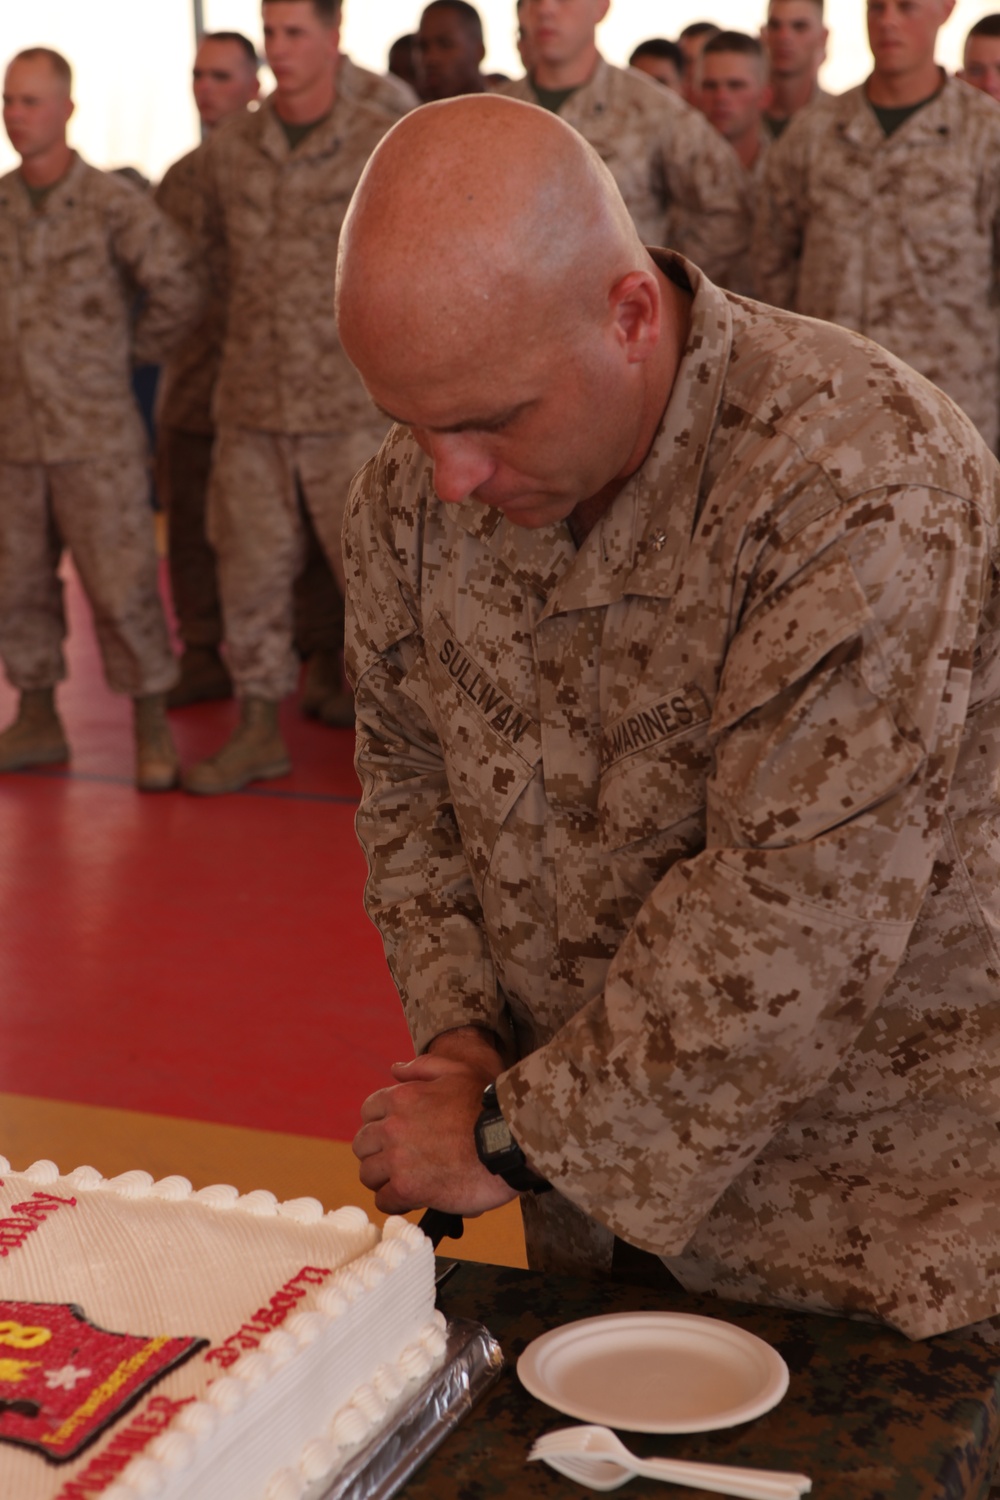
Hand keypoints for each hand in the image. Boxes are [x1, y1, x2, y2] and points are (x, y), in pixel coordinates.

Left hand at [353, 1049, 518, 1216]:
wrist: (507, 1143)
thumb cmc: (487, 1107)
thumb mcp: (457, 1072)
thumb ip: (423, 1067)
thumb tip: (395, 1070)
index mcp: (401, 1098)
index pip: (368, 1111)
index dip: (381, 1123)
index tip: (396, 1134)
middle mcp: (392, 1127)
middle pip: (362, 1144)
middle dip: (378, 1152)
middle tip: (399, 1160)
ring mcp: (398, 1159)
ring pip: (368, 1174)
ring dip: (383, 1179)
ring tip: (405, 1180)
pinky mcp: (408, 1188)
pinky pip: (383, 1200)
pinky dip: (395, 1201)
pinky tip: (412, 1197)